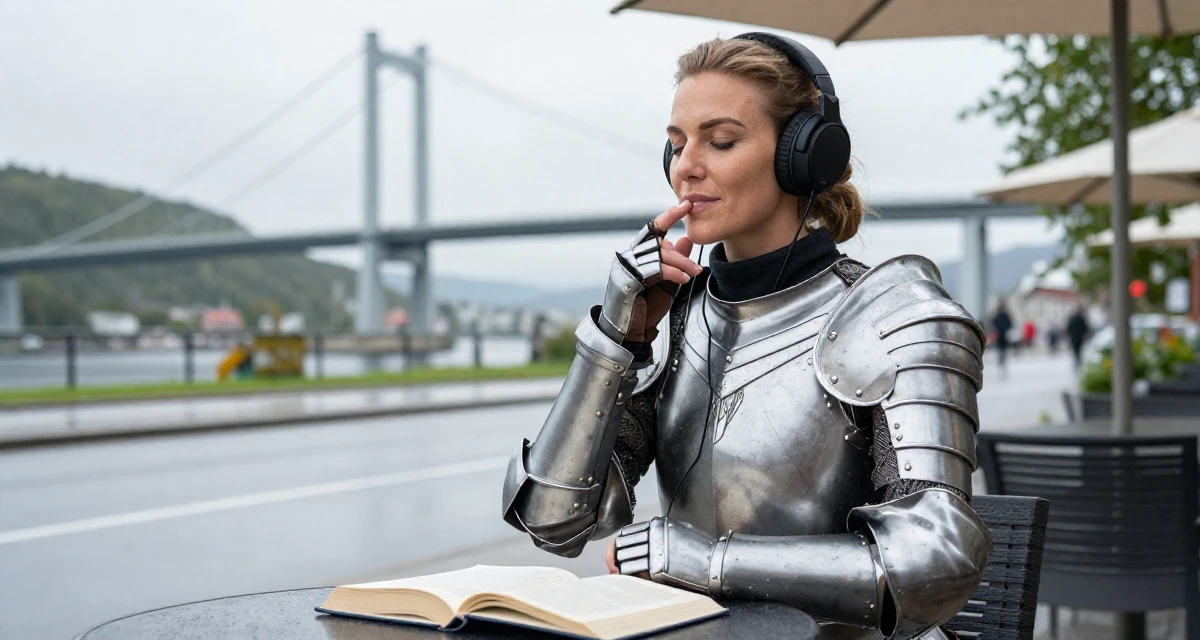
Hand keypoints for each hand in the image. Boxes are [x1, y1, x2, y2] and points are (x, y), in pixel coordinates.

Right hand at [600, 201, 702, 343]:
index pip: (653, 228)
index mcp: (637, 254)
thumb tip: (685, 240)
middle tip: (697, 267)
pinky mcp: (629, 279)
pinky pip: (655, 268)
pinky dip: (672, 272)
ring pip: (659, 255)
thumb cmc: (645, 307)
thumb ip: (675, 262)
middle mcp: (628, 256)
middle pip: (659, 243)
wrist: (629, 332)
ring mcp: (627, 267)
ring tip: (693, 274)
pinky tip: (683, 278)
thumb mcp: (667, 281)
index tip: (685, 206)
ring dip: (681, 264)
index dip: (669, 216)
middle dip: (681, 255)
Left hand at [612, 517, 714, 592]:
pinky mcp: (658, 568)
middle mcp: (654, 536)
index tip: (615, 554)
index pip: (627, 532)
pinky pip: (633, 572)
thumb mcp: (678, 531)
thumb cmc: (701, 550)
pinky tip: (628, 581)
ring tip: (620, 575)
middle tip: (613, 567)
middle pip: (622, 545)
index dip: (617, 545)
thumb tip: (640, 542)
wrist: (715, 564)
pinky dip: (627, 577)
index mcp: (658, 525)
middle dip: (615, 557)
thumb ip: (659, 533)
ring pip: (625, 559)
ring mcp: (656, 552)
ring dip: (620, 568)